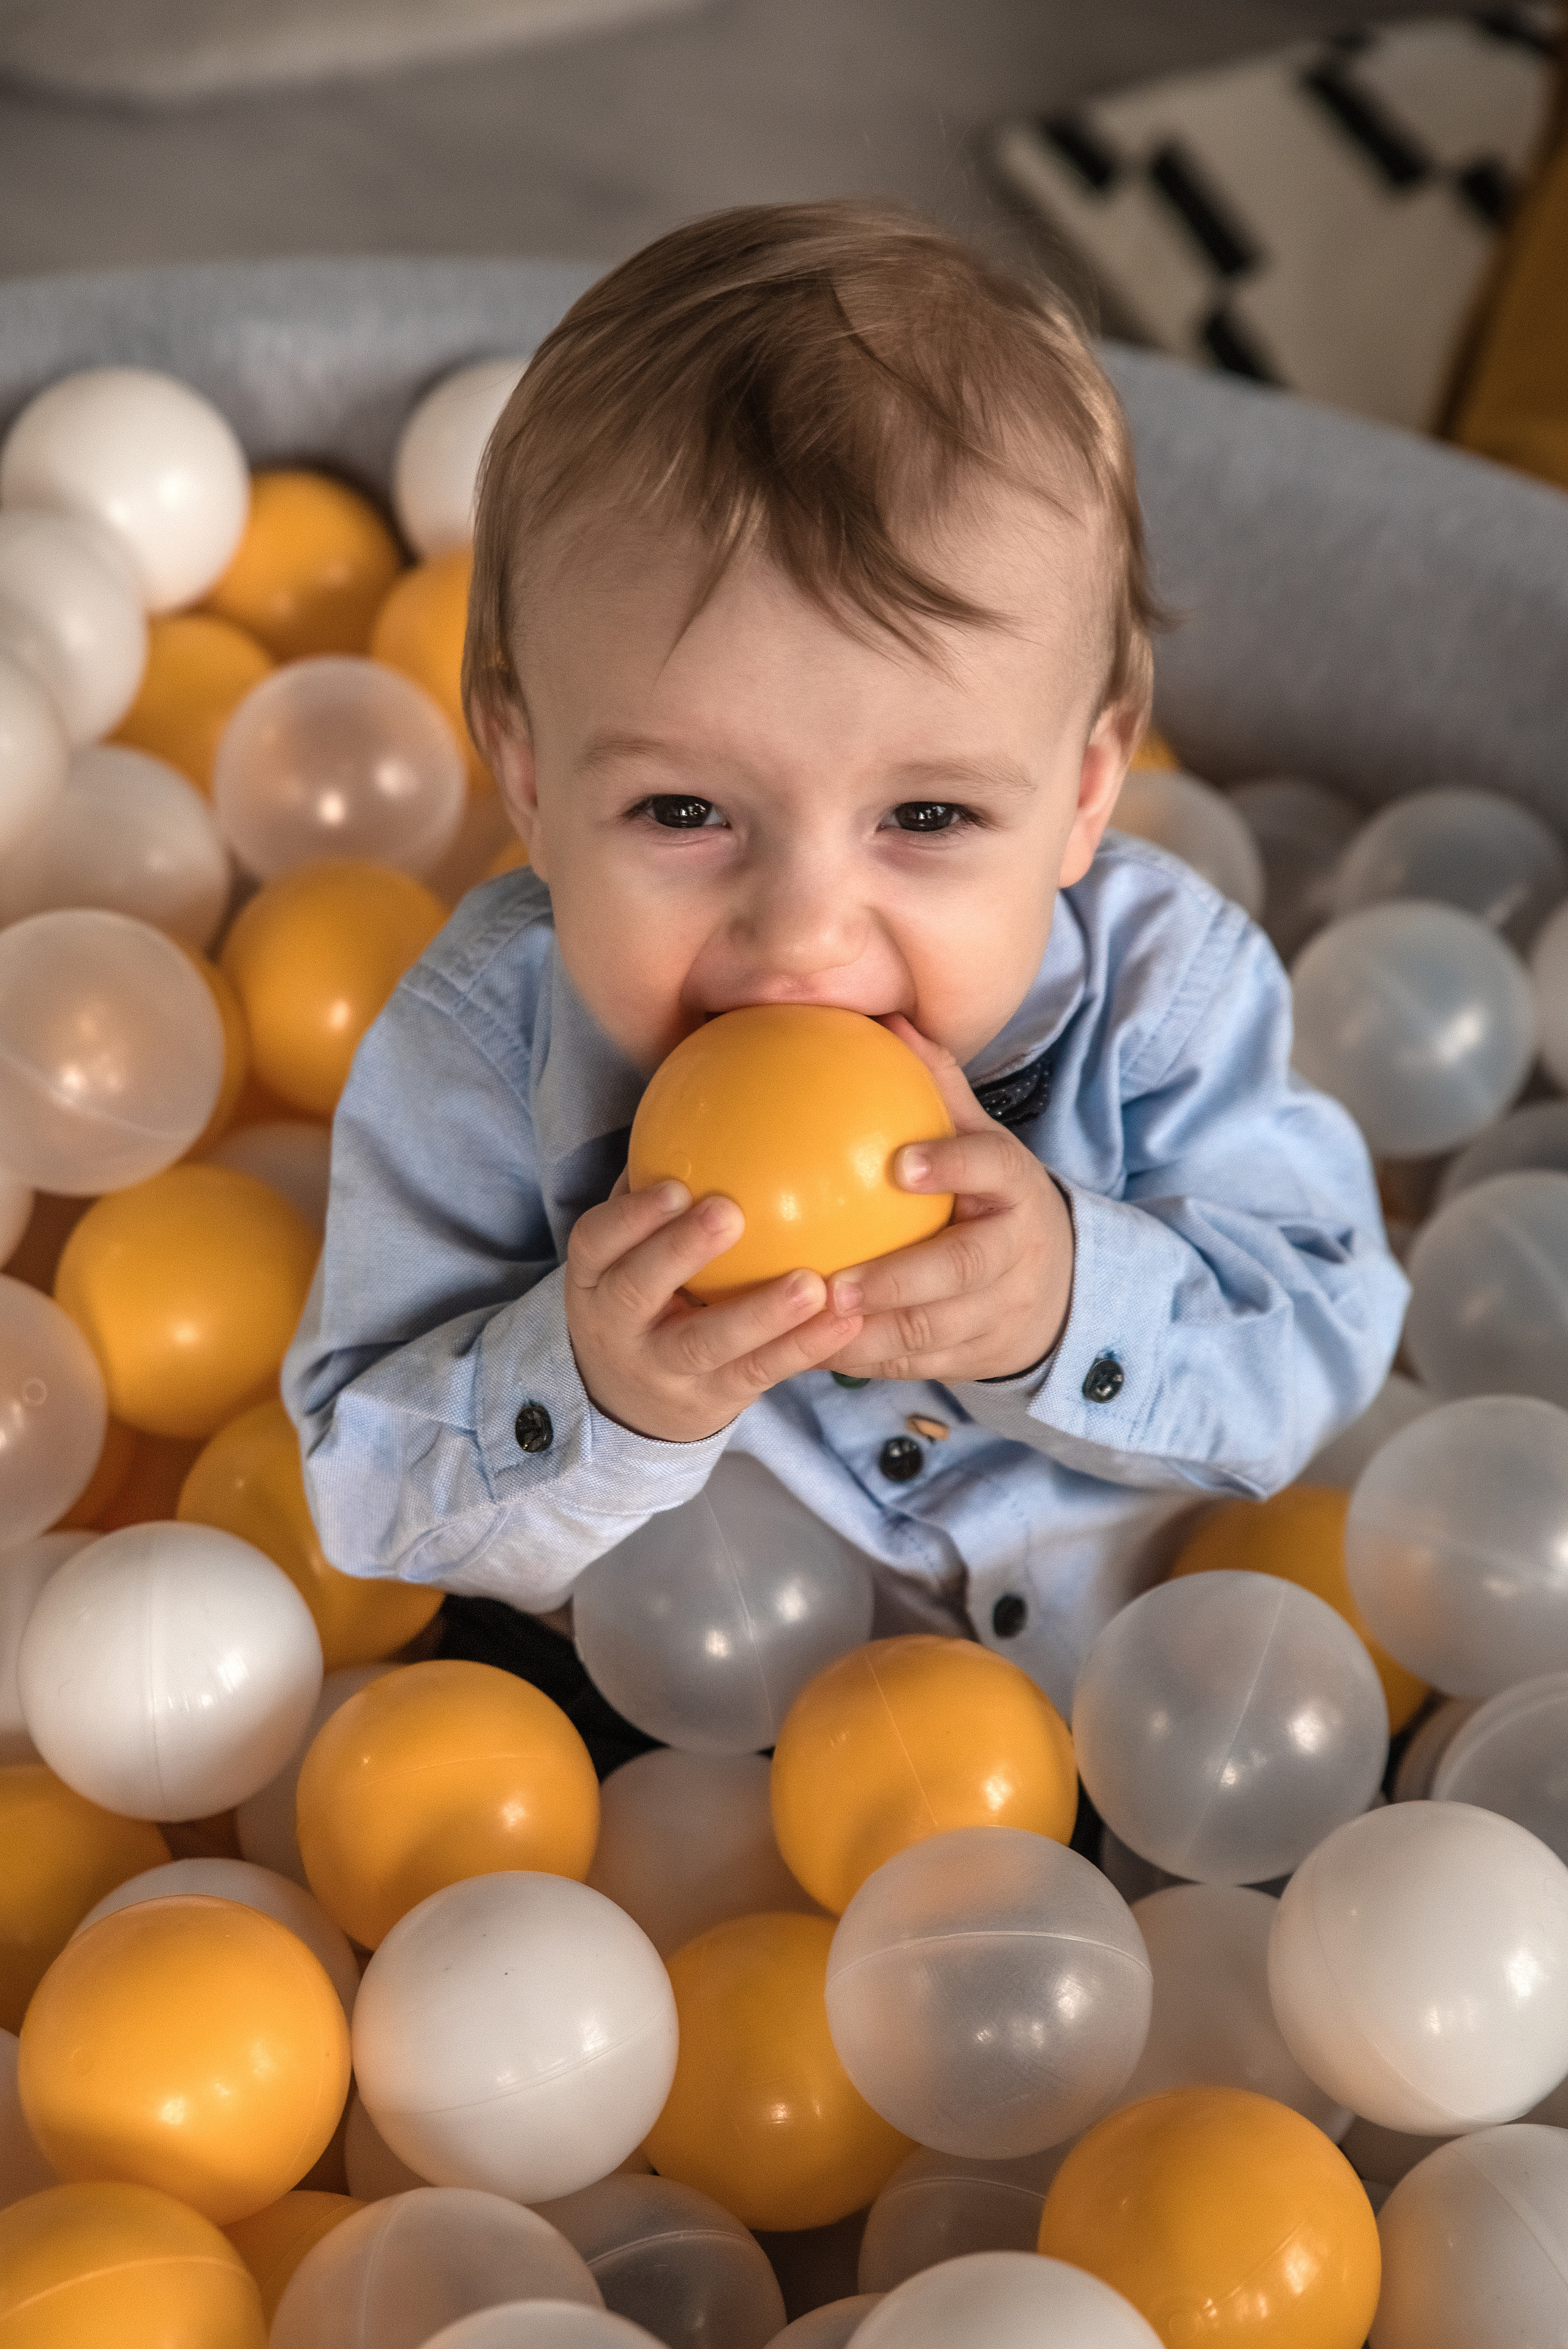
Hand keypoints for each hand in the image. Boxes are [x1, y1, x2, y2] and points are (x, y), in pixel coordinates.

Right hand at [565, 1177, 863, 1442]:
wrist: (630, 1401)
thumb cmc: (645, 1293)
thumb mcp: (629, 1251)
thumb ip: (657, 1190)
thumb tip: (708, 1097)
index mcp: (594, 1277)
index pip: (595, 1242)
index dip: (629, 1217)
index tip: (674, 1187)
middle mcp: (619, 1326)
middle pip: (638, 1290)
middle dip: (680, 1252)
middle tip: (729, 1213)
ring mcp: (665, 1370)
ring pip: (707, 1344)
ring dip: (762, 1314)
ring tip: (813, 1285)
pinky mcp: (713, 1402)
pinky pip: (760, 1375)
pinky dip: (803, 1348)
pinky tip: (846, 1318)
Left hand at [822, 1016, 1074, 1382]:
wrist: (1060, 1290)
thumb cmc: (995, 1201)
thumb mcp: (984, 1144)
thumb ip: (938, 1089)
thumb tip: (888, 1018)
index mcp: (1015, 1191)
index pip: (992, 1172)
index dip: (953, 1167)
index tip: (902, 1164)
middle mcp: (1013, 1255)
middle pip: (964, 1270)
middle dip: (900, 1280)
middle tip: (836, 1282)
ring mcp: (997, 1313)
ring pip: (934, 1333)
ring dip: (869, 1333)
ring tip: (809, 1324)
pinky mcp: (973, 1358)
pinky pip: (912, 1365)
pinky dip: (861, 1360)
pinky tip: (805, 1350)